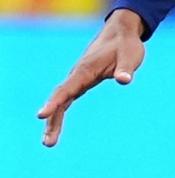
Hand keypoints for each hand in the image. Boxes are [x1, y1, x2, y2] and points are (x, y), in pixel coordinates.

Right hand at [37, 9, 145, 146]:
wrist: (120, 34)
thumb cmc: (126, 45)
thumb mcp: (130, 56)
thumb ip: (126, 69)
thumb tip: (125, 80)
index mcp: (86, 70)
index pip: (67, 89)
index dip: (54, 102)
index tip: (41, 115)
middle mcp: (77, 76)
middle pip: (60, 99)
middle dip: (52, 120)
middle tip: (48, 143)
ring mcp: (78, 79)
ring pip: (61, 101)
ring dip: (54, 121)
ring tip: (49, 143)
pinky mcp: (81, 83)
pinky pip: (66, 100)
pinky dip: (59, 113)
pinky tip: (54, 128)